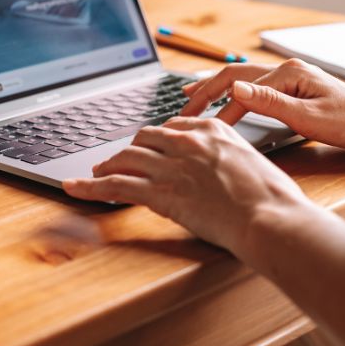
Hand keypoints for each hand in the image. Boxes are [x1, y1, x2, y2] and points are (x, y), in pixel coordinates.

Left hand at [63, 117, 311, 262]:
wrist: (271, 218)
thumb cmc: (272, 199)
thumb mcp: (251, 163)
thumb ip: (227, 157)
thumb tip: (218, 169)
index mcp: (211, 129)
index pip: (170, 127)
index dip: (154, 141)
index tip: (148, 148)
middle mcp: (186, 141)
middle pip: (143, 139)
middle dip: (129, 150)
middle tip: (119, 161)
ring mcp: (170, 165)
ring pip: (125, 158)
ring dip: (106, 165)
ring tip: (96, 172)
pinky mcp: (159, 191)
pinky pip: (113, 185)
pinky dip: (88, 186)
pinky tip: (72, 188)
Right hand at [179, 58, 344, 155]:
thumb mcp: (308, 117)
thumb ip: (269, 103)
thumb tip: (235, 91)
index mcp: (288, 73)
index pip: (240, 91)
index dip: (219, 112)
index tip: (203, 130)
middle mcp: (286, 70)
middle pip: (233, 76)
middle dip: (205, 91)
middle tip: (182, 108)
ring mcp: (289, 77)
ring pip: (241, 78)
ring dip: (214, 87)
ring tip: (190, 95)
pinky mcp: (292, 88)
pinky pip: (253, 86)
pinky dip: (231, 91)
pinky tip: (223, 96)